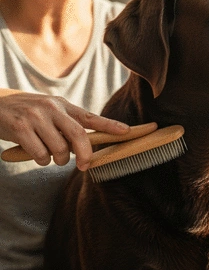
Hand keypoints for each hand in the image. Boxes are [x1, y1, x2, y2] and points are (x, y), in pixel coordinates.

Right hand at [0, 91, 129, 170]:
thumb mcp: (49, 112)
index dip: (110, 125)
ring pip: (59, 149)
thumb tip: (86, 146)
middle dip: (85, 154)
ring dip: (57, 160)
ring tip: (49, 155)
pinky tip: (34, 153)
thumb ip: (68, 124)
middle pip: (79, 135)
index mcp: (63, 105)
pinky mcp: (21, 128)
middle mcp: (52, 109)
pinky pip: (40, 154)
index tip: (127, 131)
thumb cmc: (27, 113)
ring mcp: (36, 117)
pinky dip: (40, 160)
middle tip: (84, 165)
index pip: (91, 117)